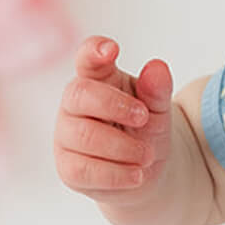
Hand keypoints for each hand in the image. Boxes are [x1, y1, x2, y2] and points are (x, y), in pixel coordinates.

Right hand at [54, 37, 173, 200]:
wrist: (146, 172)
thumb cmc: (145, 130)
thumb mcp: (157, 109)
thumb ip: (157, 90)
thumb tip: (157, 67)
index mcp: (97, 79)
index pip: (87, 58)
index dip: (94, 51)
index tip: (112, 49)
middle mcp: (74, 104)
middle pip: (79, 94)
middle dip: (114, 106)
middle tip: (144, 118)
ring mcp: (66, 136)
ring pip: (83, 136)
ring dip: (123, 148)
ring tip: (147, 155)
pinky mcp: (67, 168)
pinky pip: (83, 170)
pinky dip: (115, 174)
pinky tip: (136, 175)